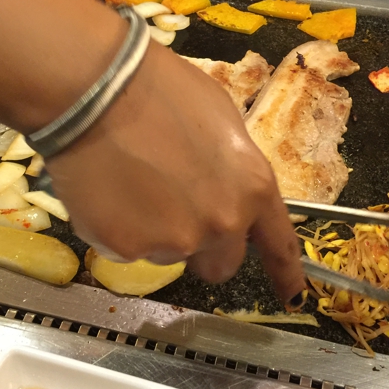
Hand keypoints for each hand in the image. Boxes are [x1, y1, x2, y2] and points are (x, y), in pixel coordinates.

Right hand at [46, 41, 306, 304]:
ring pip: (166, 253)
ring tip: (129, 182)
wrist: (95, 89)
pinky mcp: (126, 248)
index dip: (286, 276)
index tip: (293, 299)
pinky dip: (116, 227)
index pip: (278, 245)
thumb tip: (220, 183)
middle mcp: (221, 224)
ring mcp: (174, 241)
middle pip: (219, 265)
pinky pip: (124, 247)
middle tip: (172, 211)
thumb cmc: (160, 89)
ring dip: (153, 231)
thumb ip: (230, 168)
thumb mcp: (219, 119)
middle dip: (201, 248)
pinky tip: (105, 188)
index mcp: (252, 188)